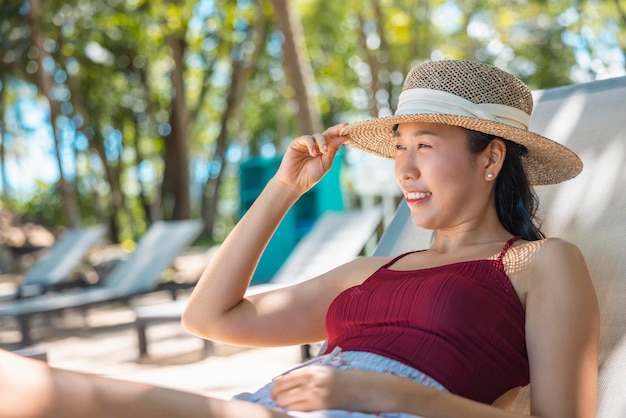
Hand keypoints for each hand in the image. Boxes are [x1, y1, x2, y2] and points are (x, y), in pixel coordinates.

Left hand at [270, 365, 388, 412]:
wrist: (375, 389)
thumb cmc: (355, 383)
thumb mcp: (332, 375)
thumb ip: (314, 379)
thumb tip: (297, 388)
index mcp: (315, 370)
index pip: (285, 378)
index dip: (277, 388)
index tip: (275, 394)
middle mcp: (313, 379)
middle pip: (281, 390)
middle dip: (277, 398)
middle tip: (277, 404)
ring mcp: (318, 393)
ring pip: (286, 402)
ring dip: (283, 406)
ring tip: (285, 410)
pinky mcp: (323, 405)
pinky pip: (299, 410)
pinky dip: (294, 412)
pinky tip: (295, 413)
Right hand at [274, 123, 348, 194]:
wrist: (295, 183)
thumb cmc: (310, 175)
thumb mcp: (325, 163)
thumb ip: (333, 150)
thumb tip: (343, 138)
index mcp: (324, 150)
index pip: (334, 139)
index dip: (341, 133)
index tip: (349, 128)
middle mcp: (316, 145)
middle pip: (327, 134)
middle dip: (336, 130)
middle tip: (344, 127)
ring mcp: (306, 144)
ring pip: (317, 136)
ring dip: (323, 142)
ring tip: (324, 151)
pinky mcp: (297, 143)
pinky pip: (307, 139)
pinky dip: (311, 144)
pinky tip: (313, 153)